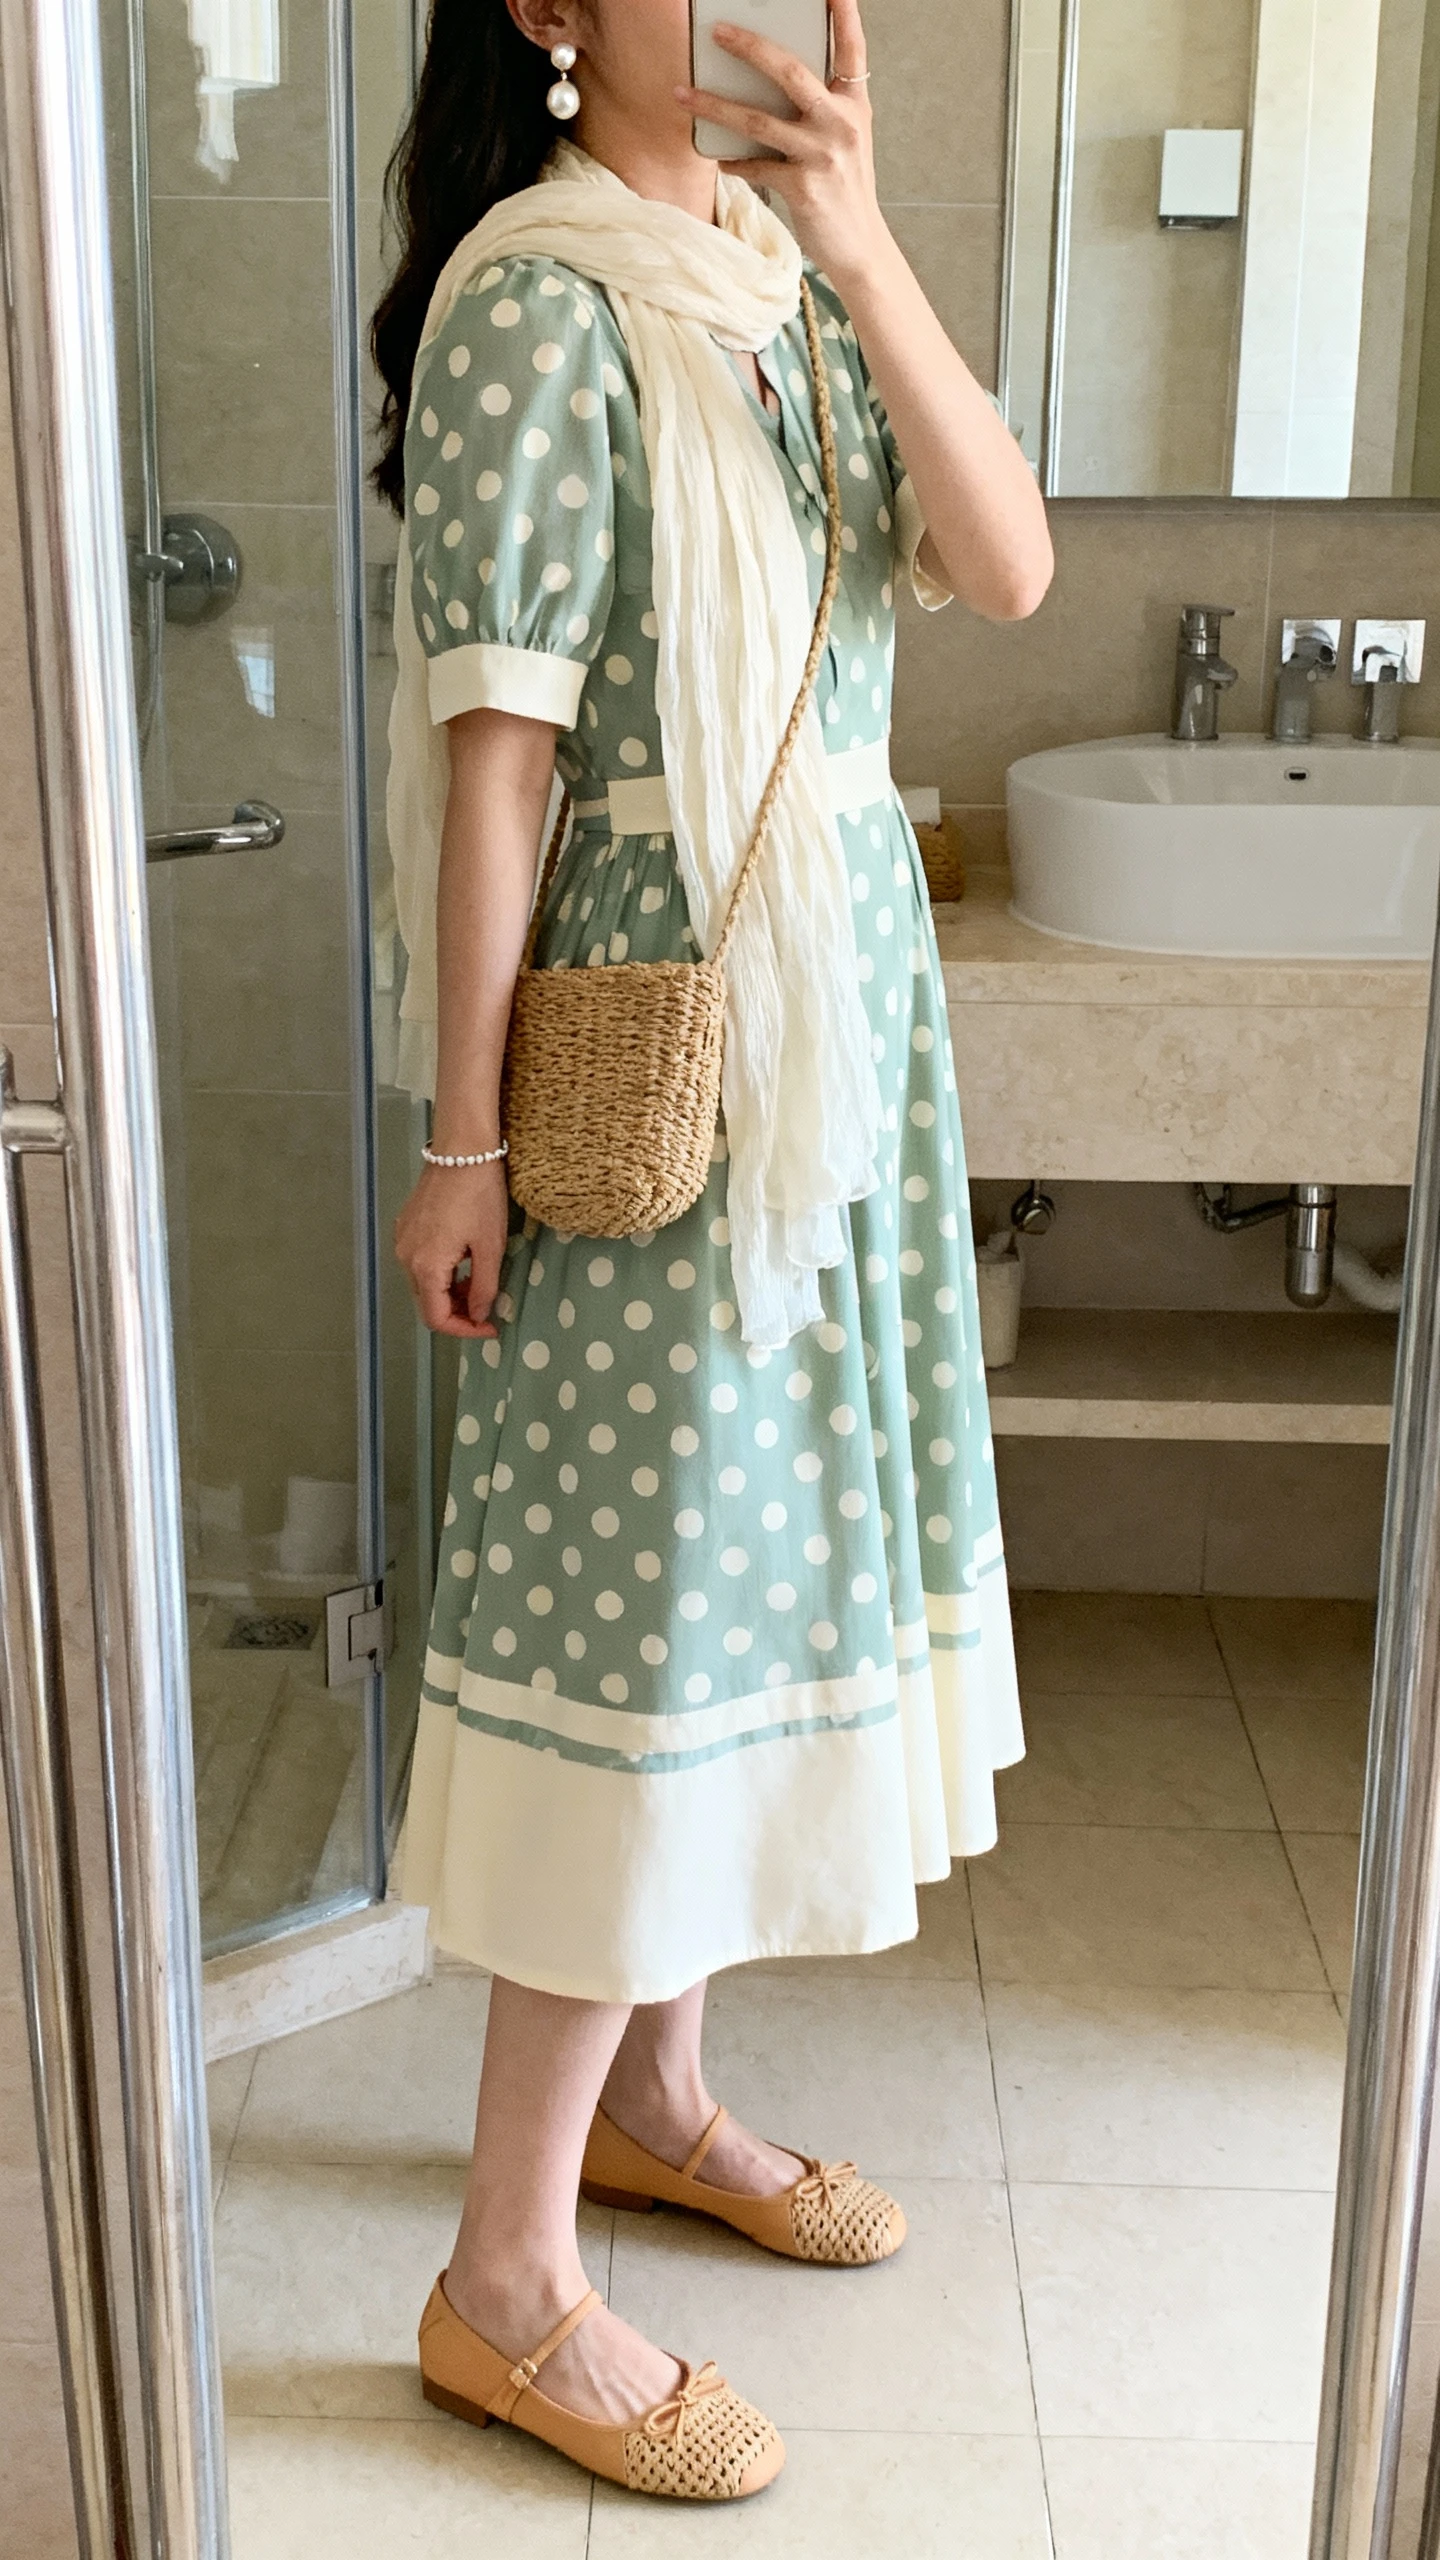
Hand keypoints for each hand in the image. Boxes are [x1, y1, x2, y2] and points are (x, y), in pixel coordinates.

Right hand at [395, 1161, 510, 1339]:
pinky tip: (462, 1261)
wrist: (462, 1150)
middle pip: (427, 1304)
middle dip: (457, 1313)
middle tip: (486, 1308)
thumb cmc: (480, 1195)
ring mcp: (402, 1240)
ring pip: (422, 1284)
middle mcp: (406, 1257)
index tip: (489, 1327)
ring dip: (448, 1293)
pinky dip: (440, 1273)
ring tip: (477, 1283)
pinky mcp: (405, 1226)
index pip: (437, 1319)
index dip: (464, 1330)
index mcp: (426, 1266)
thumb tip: (478, 1314)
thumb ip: (484, 1287)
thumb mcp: (490, 1246)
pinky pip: (419, 1263)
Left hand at [677, 0, 888, 291]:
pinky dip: (732, 160)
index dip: (842, 11)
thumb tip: (771, 77)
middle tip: (716, 30)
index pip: (851, 47)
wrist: (860, 246)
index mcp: (855, 104)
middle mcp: (841, 123)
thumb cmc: (845, 187)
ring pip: (758, 119)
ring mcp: (822, 155)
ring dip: (714, 105)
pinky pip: (755, 165)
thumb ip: (821, 105)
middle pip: (789, 70)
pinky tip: (716, 156)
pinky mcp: (802, 187)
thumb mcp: (845, 138)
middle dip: (749, 45)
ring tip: (683, 94)